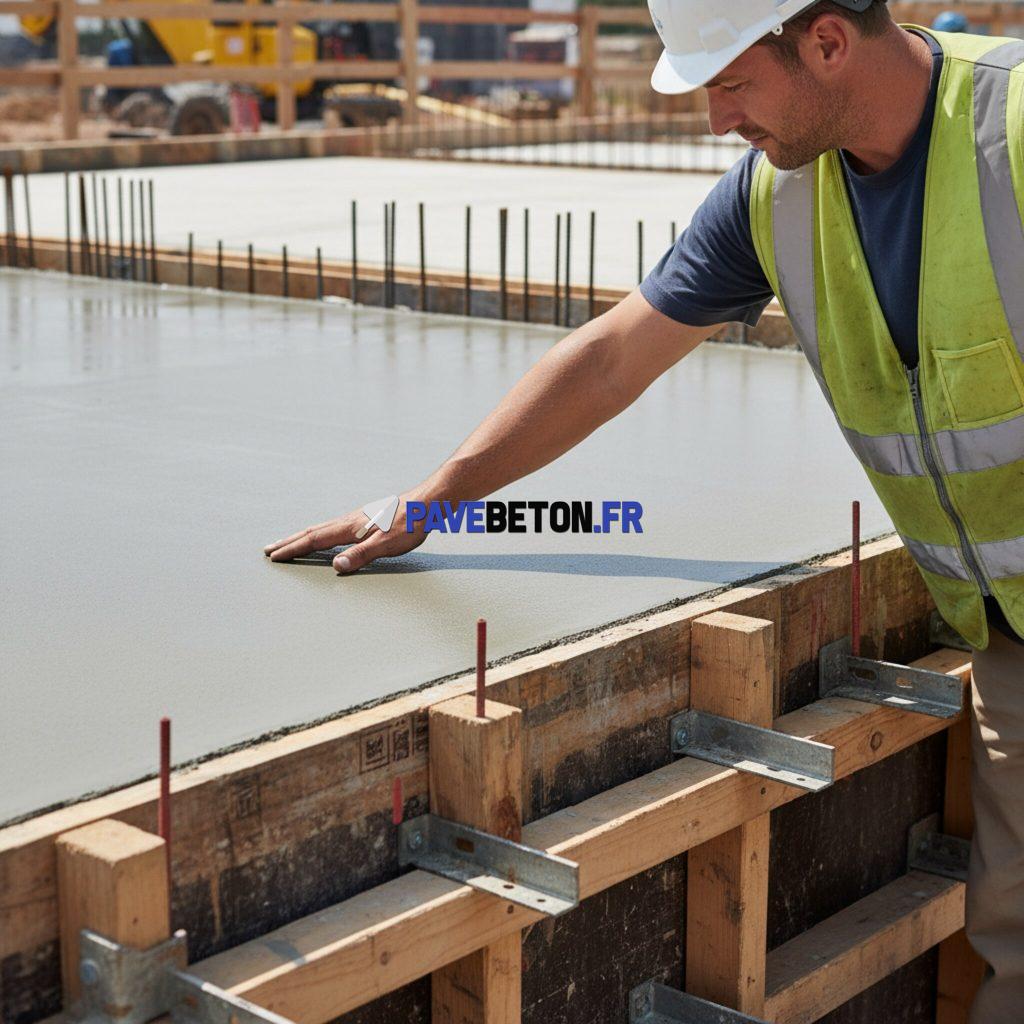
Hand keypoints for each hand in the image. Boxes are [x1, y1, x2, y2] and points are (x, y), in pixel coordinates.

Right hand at [263, 493, 427, 572]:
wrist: (428, 504)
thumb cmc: (410, 524)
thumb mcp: (387, 545)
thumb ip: (361, 556)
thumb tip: (335, 566)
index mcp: (351, 528)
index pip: (315, 540)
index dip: (294, 549)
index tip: (274, 556)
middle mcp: (350, 520)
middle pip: (313, 532)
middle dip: (290, 541)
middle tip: (269, 549)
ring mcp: (358, 518)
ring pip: (323, 528)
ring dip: (303, 537)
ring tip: (290, 543)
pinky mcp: (368, 519)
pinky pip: (335, 528)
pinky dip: (320, 534)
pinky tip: (326, 537)